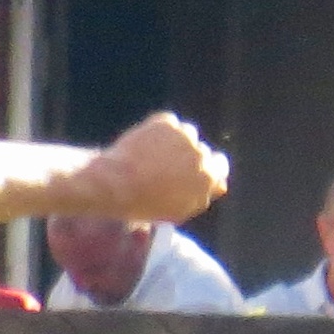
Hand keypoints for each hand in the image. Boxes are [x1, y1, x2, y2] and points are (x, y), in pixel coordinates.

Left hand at [97, 113, 229, 224]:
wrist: (113, 185)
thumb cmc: (142, 203)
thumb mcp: (177, 211)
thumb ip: (202, 197)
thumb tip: (220, 185)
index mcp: (209, 179)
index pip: (219, 166)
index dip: (204, 167)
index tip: (190, 169)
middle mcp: (202, 156)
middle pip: (200, 150)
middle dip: (185, 155)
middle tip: (162, 164)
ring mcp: (185, 137)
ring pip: (185, 133)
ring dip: (173, 140)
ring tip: (148, 155)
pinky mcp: (167, 123)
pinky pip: (167, 123)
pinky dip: (156, 129)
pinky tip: (141, 143)